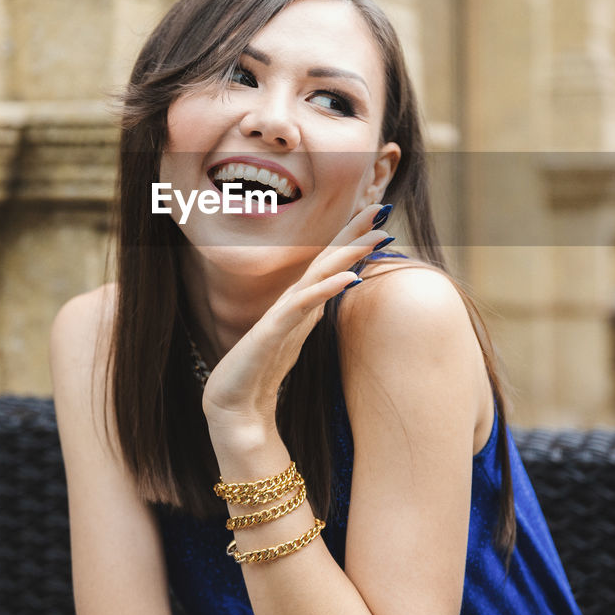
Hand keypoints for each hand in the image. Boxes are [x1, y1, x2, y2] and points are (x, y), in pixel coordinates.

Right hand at [200, 203, 391, 428]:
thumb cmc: (262, 371)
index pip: (329, 263)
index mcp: (299, 302)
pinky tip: (349, 278)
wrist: (235, 406)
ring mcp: (281, 314)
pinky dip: (326, 290)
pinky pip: (303, 307)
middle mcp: (291, 301)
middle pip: (326, 259)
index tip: (379, 218)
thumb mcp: (296, 335)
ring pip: (318, 275)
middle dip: (353, 232)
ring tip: (374, 235)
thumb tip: (336, 291)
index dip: (351, 239)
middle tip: (380, 207)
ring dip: (347, 253)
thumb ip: (313, 312)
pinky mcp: (272, 332)